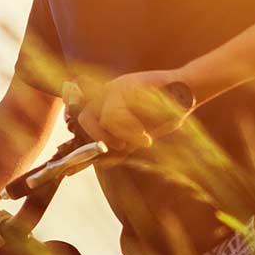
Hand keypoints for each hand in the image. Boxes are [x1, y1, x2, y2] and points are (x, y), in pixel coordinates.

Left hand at [68, 71, 194, 153]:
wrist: (185, 93)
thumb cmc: (163, 113)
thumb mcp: (137, 135)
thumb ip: (119, 147)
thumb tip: (100, 163)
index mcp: (106, 103)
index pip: (83, 121)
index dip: (77, 145)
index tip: (69, 170)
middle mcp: (107, 93)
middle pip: (84, 118)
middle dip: (99, 139)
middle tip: (121, 147)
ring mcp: (116, 87)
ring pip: (104, 119)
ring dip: (123, 136)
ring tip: (143, 141)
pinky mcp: (127, 84)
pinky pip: (118, 114)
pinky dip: (132, 131)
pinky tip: (146, 137)